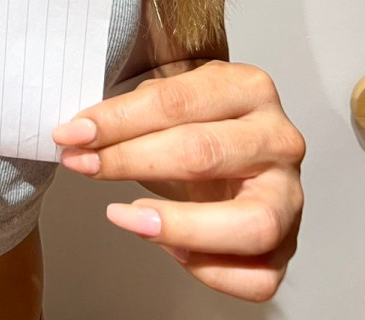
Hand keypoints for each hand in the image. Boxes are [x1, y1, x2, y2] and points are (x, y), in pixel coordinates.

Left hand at [51, 60, 304, 301]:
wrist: (239, 149)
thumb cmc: (202, 123)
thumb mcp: (171, 101)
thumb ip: (131, 113)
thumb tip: (78, 136)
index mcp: (250, 88)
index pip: (176, 102)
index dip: (118, 121)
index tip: (75, 134)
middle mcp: (278, 139)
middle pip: (203, 154)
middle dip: (131, 161)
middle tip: (85, 166)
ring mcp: (290, 195)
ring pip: (249, 224)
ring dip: (178, 225)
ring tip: (128, 217)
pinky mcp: (289, 246)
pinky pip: (258, 276)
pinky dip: (211, 270)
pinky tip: (173, 249)